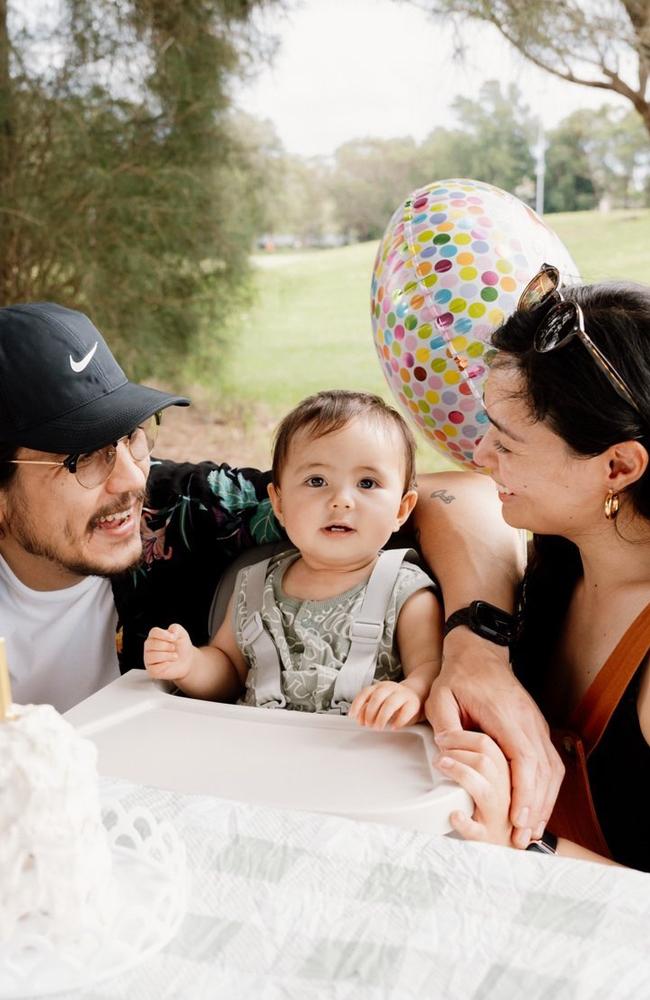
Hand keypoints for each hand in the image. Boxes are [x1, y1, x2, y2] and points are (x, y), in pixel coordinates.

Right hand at [144, 623, 195, 681]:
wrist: (187, 661)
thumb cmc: (181, 646)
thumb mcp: (182, 634)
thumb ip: (176, 628)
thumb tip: (171, 631)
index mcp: (154, 636)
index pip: (153, 632)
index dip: (164, 634)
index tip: (174, 638)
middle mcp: (149, 647)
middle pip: (151, 644)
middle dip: (166, 646)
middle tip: (174, 648)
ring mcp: (149, 659)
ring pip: (152, 656)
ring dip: (167, 656)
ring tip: (174, 656)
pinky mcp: (152, 670)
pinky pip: (153, 669)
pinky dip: (164, 666)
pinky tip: (169, 663)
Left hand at [349, 680, 422, 729]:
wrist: (417, 695)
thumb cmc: (394, 702)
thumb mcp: (379, 703)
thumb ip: (368, 709)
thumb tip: (359, 719)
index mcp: (379, 687)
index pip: (365, 693)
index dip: (357, 705)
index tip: (353, 716)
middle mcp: (390, 688)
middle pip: (377, 697)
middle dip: (370, 712)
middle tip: (368, 724)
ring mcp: (402, 694)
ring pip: (390, 703)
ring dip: (382, 717)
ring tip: (378, 727)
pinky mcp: (413, 703)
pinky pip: (406, 711)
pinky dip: (398, 721)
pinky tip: (394, 727)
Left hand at [425, 628, 563, 845]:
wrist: (479, 653)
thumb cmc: (458, 677)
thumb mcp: (440, 698)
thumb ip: (445, 728)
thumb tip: (446, 756)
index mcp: (505, 715)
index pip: (523, 758)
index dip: (523, 791)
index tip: (518, 817)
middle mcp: (528, 721)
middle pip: (544, 770)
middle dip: (536, 806)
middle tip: (524, 837)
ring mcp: (536, 724)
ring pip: (552, 768)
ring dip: (544, 800)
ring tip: (532, 830)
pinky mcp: (537, 728)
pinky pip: (550, 762)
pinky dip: (547, 788)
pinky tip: (537, 807)